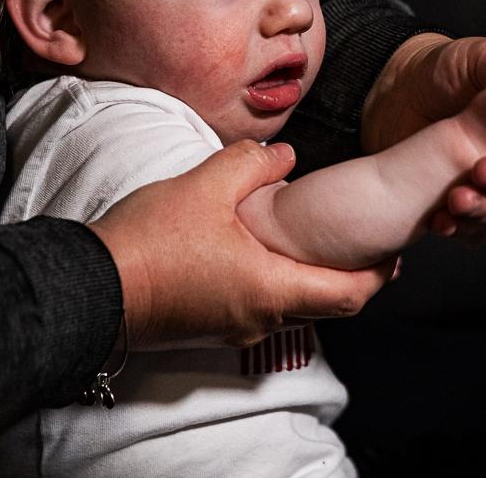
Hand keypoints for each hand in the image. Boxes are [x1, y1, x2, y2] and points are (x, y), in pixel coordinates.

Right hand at [89, 140, 393, 349]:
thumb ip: (253, 163)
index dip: (380, 272)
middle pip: (325, 302)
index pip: (351, 294)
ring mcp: (234, 329)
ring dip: (308, 272)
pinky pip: (260, 304)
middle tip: (360, 237)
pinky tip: (262, 244)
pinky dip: (276, 278)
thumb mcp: (205, 186)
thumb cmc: (151, 241)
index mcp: (271, 290)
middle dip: (349, 271)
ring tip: (312, 232)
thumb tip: (284, 155)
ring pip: (291, 303)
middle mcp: (261, 319)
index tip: (395, 246)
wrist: (90, 289)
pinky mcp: (210, 326)